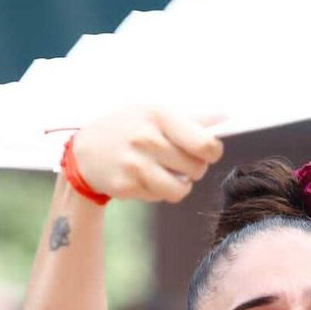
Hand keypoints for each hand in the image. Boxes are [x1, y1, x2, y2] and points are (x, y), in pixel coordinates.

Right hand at [69, 108, 223, 203]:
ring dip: (180, 185)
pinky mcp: (126, 186)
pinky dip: (158, 191)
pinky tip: (144, 178)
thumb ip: (191, 118)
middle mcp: (146, 139)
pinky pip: (160, 197)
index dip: (213, 152)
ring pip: (181, 189)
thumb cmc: (127, 128)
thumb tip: (226, 118)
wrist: (85, 152)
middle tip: (180, 162)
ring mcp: (134, 164)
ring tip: (167, 173)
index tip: (207, 152)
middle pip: (196, 168)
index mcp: (159, 115)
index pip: (205, 144)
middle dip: (194, 168)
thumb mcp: (154, 112)